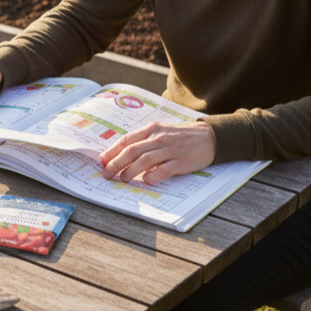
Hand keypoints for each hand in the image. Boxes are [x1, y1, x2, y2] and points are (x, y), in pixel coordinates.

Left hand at [99, 121, 216, 184]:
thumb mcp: (160, 132)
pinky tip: (145, 181)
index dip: (112, 151)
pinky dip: (153, 175)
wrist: (209, 137)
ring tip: (122, 179)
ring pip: (145, 160)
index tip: (101, 161)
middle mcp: (158, 138)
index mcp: (151, 130)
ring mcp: (170, 150)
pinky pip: (164, 169)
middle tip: (106, 174)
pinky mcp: (181, 161)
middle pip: (132, 151)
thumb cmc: (180, 136)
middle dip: (116, 163)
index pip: (126, 140)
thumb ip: (143, 141)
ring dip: (130, 171)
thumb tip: (122, 153)